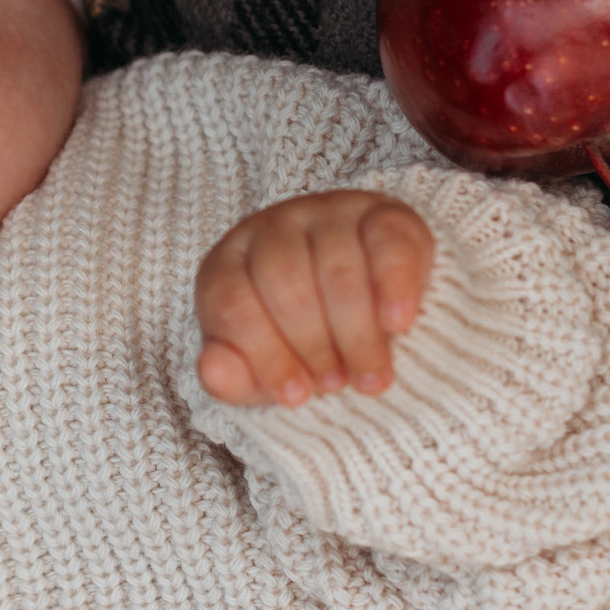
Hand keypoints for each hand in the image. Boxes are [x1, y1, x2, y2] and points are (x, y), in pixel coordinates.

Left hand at [195, 191, 432, 405]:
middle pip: (284, 281)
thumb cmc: (300, 344)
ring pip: (337, 267)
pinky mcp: (384, 212)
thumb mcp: (262, 369)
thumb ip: (233, 376)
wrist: (370, 307)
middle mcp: (274, 228)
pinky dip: (394, 287)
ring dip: (356, 332)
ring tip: (371, 378)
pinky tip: (398, 325)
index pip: (232, 301)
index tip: (295, 397)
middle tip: (337, 386)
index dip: (264, 355)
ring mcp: (329, 212)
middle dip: (312, 344)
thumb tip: (211, 370)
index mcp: (230, 262)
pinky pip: (387, 243)